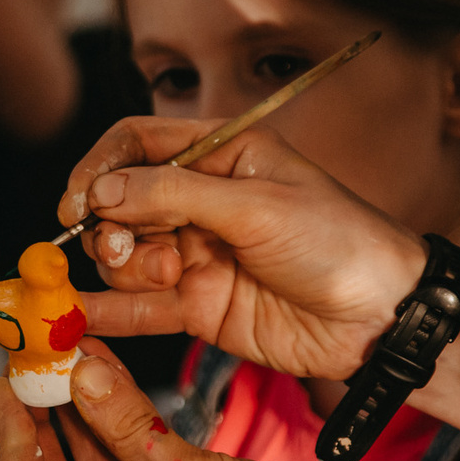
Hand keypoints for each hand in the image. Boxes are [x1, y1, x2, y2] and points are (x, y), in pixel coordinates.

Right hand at [60, 117, 425, 380]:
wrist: (381, 317)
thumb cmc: (338, 242)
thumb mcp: (257, 205)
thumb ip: (175, 193)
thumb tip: (102, 189)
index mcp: (222, 153)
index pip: (138, 143)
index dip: (100, 166)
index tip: (78, 200)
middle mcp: (202, 200)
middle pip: (121, 201)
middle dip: (110, 223)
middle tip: (123, 247)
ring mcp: (197, 254)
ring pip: (126, 254)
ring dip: (123, 264)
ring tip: (161, 275)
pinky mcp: (198, 305)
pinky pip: (140, 305)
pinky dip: (109, 310)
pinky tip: (81, 318)